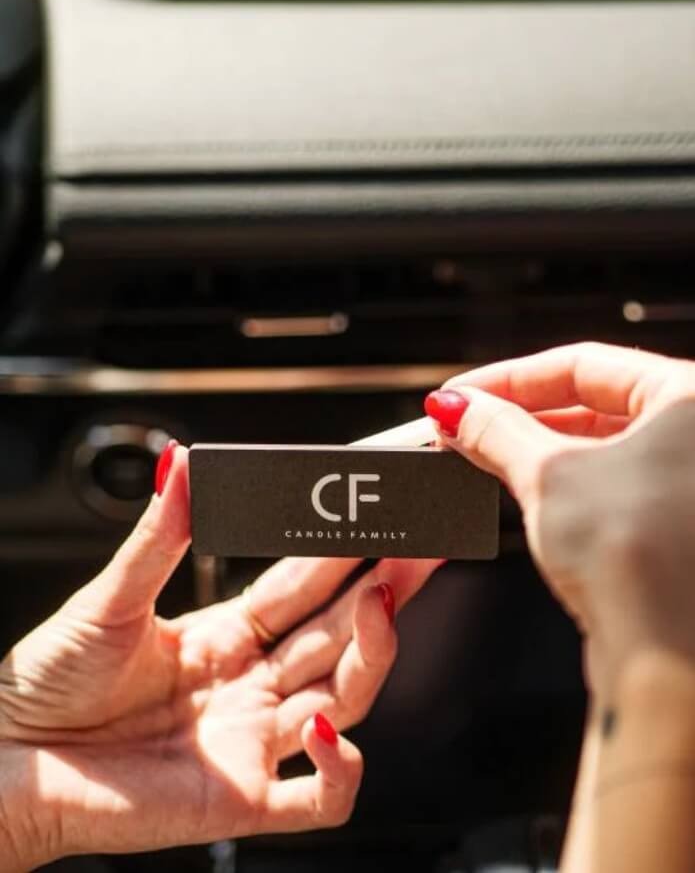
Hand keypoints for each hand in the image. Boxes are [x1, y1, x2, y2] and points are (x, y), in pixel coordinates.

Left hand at [0, 443, 440, 866]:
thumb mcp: (111, 599)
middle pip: (339, 636)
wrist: (4, 763)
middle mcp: (250, 687)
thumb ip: (159, 537)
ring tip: (381, 604)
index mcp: (226, 636)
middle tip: (420, 545)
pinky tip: (324, 728)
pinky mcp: (242, 802)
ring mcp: (252, 744)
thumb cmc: (47, 682)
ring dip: (371, 655)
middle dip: (384, 588)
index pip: (305, 586)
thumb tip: (182, 463)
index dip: (346, 552)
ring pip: (343, 699)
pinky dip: (336, 769)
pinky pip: (316, 798)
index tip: (377, 513)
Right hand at [425, 342, 694, 700]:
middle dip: (517, 414)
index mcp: (691, 398)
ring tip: (477, 452)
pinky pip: (603, 481)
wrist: (664, 658)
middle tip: (462, 425)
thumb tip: (457, 409)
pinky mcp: (668, 525)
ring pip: (595, 445)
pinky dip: (557, 479)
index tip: (462, 393)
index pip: (584, 364)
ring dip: (532, 447)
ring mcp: (684, 483)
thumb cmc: (635, 559)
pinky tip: (514, 484)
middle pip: (590, 403)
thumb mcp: (547, 474)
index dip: (511, 377)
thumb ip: (496, 430)